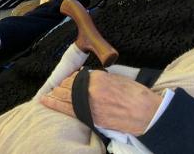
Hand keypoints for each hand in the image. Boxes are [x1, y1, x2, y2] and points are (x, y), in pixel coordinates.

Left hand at [41, 70, 161, 135]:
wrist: (147, 114)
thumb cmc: (136, 95)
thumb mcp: (117, 79)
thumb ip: (101, 78)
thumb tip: (89, 78)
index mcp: (97, 78)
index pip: (76, 76)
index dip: (70, 79)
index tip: (67, 80)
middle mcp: (90, 90)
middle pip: (68, 86)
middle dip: (61, 87)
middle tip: (56, 88)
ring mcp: (89, 105)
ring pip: (65, 97)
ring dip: (55, 95)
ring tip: (47, 94)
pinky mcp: (92, 118)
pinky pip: (69, 110)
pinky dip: (55, 104)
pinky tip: (46, 101)